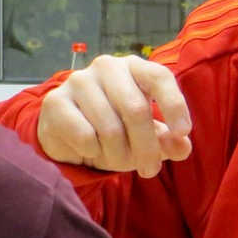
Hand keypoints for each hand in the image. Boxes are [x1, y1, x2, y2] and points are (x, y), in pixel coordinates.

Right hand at [37, 54, 192, 176]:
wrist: (68, 134)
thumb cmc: (118, 128)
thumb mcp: (149, 135)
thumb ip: (169, 140)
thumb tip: (183, 147)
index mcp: (135, 67)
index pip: (159, 77)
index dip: (174, 105)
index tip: (182, 132)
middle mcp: (108, 66)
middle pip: (135, 109)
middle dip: (146, 147)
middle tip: (150, 170)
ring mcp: (79, 81)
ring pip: (110, 128)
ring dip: (118, 155)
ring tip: (118, 162)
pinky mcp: (55, 101)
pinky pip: (84, 136)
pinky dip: (93, 152)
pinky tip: (90, 150)